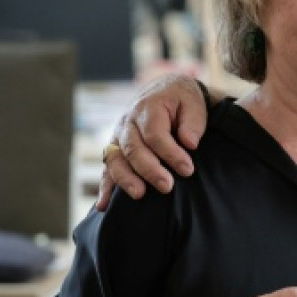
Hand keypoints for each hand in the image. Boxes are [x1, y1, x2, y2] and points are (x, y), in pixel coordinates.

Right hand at [97, 74, 212, 210]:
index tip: (188, 169)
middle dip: (149, 170)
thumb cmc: (182, 101)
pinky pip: (107, 168)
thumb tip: (190, 143)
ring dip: (126, 178)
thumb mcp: (193, 104)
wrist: (165, 91)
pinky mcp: (115, 148)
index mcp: (147, 109)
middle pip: (133, 149)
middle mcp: (128, 122)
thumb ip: (192, 123)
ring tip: (140, 194)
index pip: (155, 134)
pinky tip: (103, 205)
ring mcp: (118, 136)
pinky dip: (104, 187)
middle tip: (167, 186)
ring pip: (115, 159)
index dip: (170, 153)